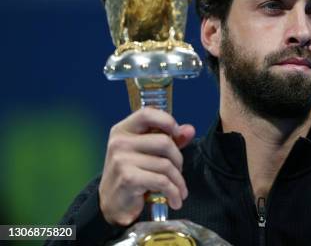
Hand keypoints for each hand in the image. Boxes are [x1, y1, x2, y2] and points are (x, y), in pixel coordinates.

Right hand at [98, 107, 195, 225]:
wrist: (113, 204)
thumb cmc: (132, 174)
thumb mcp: (148, 153)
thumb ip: (169, 139)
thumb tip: (190, 130)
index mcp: (123, 130)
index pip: (147, 113)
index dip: (167, 121)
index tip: (177, 133)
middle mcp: (119, 142)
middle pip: (164, 142)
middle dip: (178, 159)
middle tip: (178, 172)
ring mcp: (121, 160)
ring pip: (166, 164)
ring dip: (178, 180)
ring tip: (179, 190)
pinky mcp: (128, 178)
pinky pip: (162, 181)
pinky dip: (174, 192)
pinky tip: (175, 199)